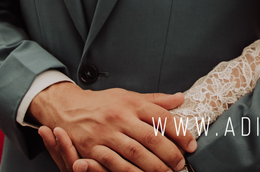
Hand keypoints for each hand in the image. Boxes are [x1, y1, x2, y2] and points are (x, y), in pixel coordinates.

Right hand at [30, 82, 192, 171]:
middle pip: (150, 138)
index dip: (179, 132)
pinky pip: (113, 165)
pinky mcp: (93, 149)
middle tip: (180, 163)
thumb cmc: (103, 103)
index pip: (161, 117)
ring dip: (153, 166)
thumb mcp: (128, 96)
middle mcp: (120, 118)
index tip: (191, 144)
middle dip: (169, 153)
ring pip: (134, 154)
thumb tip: (180, 98)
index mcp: (131, 104)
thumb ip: (155, 100)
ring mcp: (105, 135)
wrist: (68, 108)